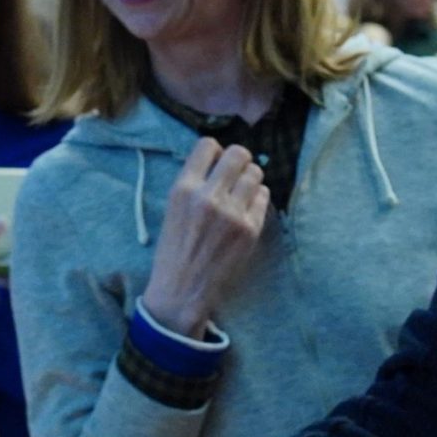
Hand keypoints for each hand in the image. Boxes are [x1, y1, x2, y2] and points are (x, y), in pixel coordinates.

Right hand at [141, 140, 268, 337]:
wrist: (181, 290)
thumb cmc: (174, 250)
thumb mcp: (173, 208)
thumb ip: (194, 183)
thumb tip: (219, 160)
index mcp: (183, 189)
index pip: (208, 145)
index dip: (215, 151)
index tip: (216, 163)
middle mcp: (209, 196)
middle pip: (239, 154)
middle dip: (239, 160)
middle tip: (235, 174)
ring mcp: (232, 213)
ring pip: (255, 173)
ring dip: (250, 179)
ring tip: (241, 193)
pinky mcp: (250, 229)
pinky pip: (263, 196)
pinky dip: (257, 198)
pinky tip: (246, 209)